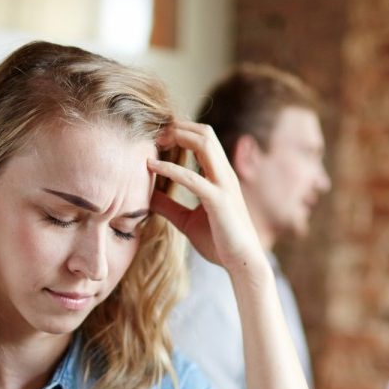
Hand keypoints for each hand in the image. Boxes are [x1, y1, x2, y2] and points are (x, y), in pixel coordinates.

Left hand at [148, 120, 264, 274]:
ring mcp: (223, 185)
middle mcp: (224, 175)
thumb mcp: (187, 220)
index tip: (157, 137)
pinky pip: (192, 178)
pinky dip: (169, 168)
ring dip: (178, 136)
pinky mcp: (218, 201)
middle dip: (178, 126)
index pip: (203, 140)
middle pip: (204, 133)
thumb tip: (146, 196)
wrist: (242, 263)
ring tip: (154, 140)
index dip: (181, 131)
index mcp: (220, 176)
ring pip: (204, 143)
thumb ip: (169, 205)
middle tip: (154, 132)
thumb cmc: (220, 243)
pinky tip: (151, 165)